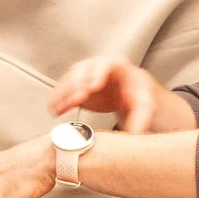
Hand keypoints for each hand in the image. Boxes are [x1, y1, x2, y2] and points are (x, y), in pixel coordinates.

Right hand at [49, 57, 164, 130]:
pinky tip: (54, 109)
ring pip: (69, 78)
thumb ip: (140, 118)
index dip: (98, 73)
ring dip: (63, 92)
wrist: (129, 97)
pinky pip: (63, 88)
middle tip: (75, 99)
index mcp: (118, 66)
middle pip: (84, 69)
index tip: (92, 87)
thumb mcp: (144, 106)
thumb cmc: (138, 96)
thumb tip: (134, 133)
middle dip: (77, 84)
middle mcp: (99, 67)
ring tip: (58, 108)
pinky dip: (57, 98)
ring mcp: (86, 75)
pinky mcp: (77, 85)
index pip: (106, 64)